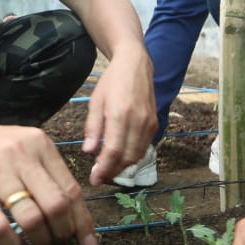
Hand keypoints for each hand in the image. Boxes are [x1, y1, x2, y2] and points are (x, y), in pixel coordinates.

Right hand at [0, 119, 97, 244]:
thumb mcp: (22, 149)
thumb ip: (46, 176)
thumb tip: (73, 219)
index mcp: (40, 145)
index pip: (71, 189)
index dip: (83, 221)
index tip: (88, 243)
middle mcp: (21, 155)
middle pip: (57, 205)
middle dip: (63, 233)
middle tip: (59, 244)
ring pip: (32, 218)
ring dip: (40, 240)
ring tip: (38, 244)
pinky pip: (0, 227)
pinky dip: (12, 243)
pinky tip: (15, 244)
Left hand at [81, 49, 155, 184]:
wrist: (135, 64)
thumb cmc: (111, 82)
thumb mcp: (95, 102)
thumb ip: (93, 128)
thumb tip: (89, 151)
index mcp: (120, 114)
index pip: (113, 151)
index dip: (104, 169)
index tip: (94, 179)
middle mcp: (138, 120)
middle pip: (127, 157)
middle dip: (112, 171)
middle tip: (99, 177)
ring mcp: (149, 123)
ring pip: (137, 155)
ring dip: (123, 167)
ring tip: (108, 170)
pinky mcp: (155, 124)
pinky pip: (144, 147)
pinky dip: (132, 156)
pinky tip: (120, 157)